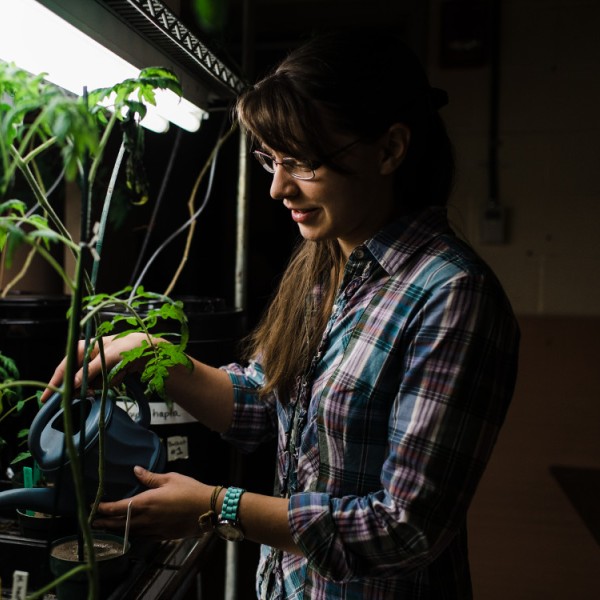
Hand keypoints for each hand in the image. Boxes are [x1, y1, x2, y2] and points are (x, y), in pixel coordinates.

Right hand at [40, 333, 151, 401]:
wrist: (149, 350)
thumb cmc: (127, 347)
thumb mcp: (107, 358)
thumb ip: (89, 371)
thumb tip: (71, 384)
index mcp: (83, 348)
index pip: (63, 368)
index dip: (54, 383)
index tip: (46, 398)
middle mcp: (87, 357)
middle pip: (74, 379)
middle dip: (84, 386)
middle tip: (92, 390)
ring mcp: (96, 366)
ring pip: (89, 384)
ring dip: (101, 383)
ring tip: (113, 375)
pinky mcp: (106, 372)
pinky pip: (101, 384)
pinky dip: (110, 381)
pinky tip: (120, 374)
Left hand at [93, 466, 210, 538]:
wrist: (207, 509)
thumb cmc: (190, 490)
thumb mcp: (170, 478)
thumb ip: (150, 477)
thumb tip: (135, 470)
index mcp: (146, 502)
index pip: (118, 508)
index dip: (103, 509)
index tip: (94, 507)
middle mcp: (146, 518)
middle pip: (119, 524)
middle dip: (104, 523)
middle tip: (92, 522)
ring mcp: (153, 529)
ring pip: (129, 532)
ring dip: (116, 530)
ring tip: (107, 527)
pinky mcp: (161, 535)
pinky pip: (141, 536)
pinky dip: (132, 534)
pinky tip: (131, 531)